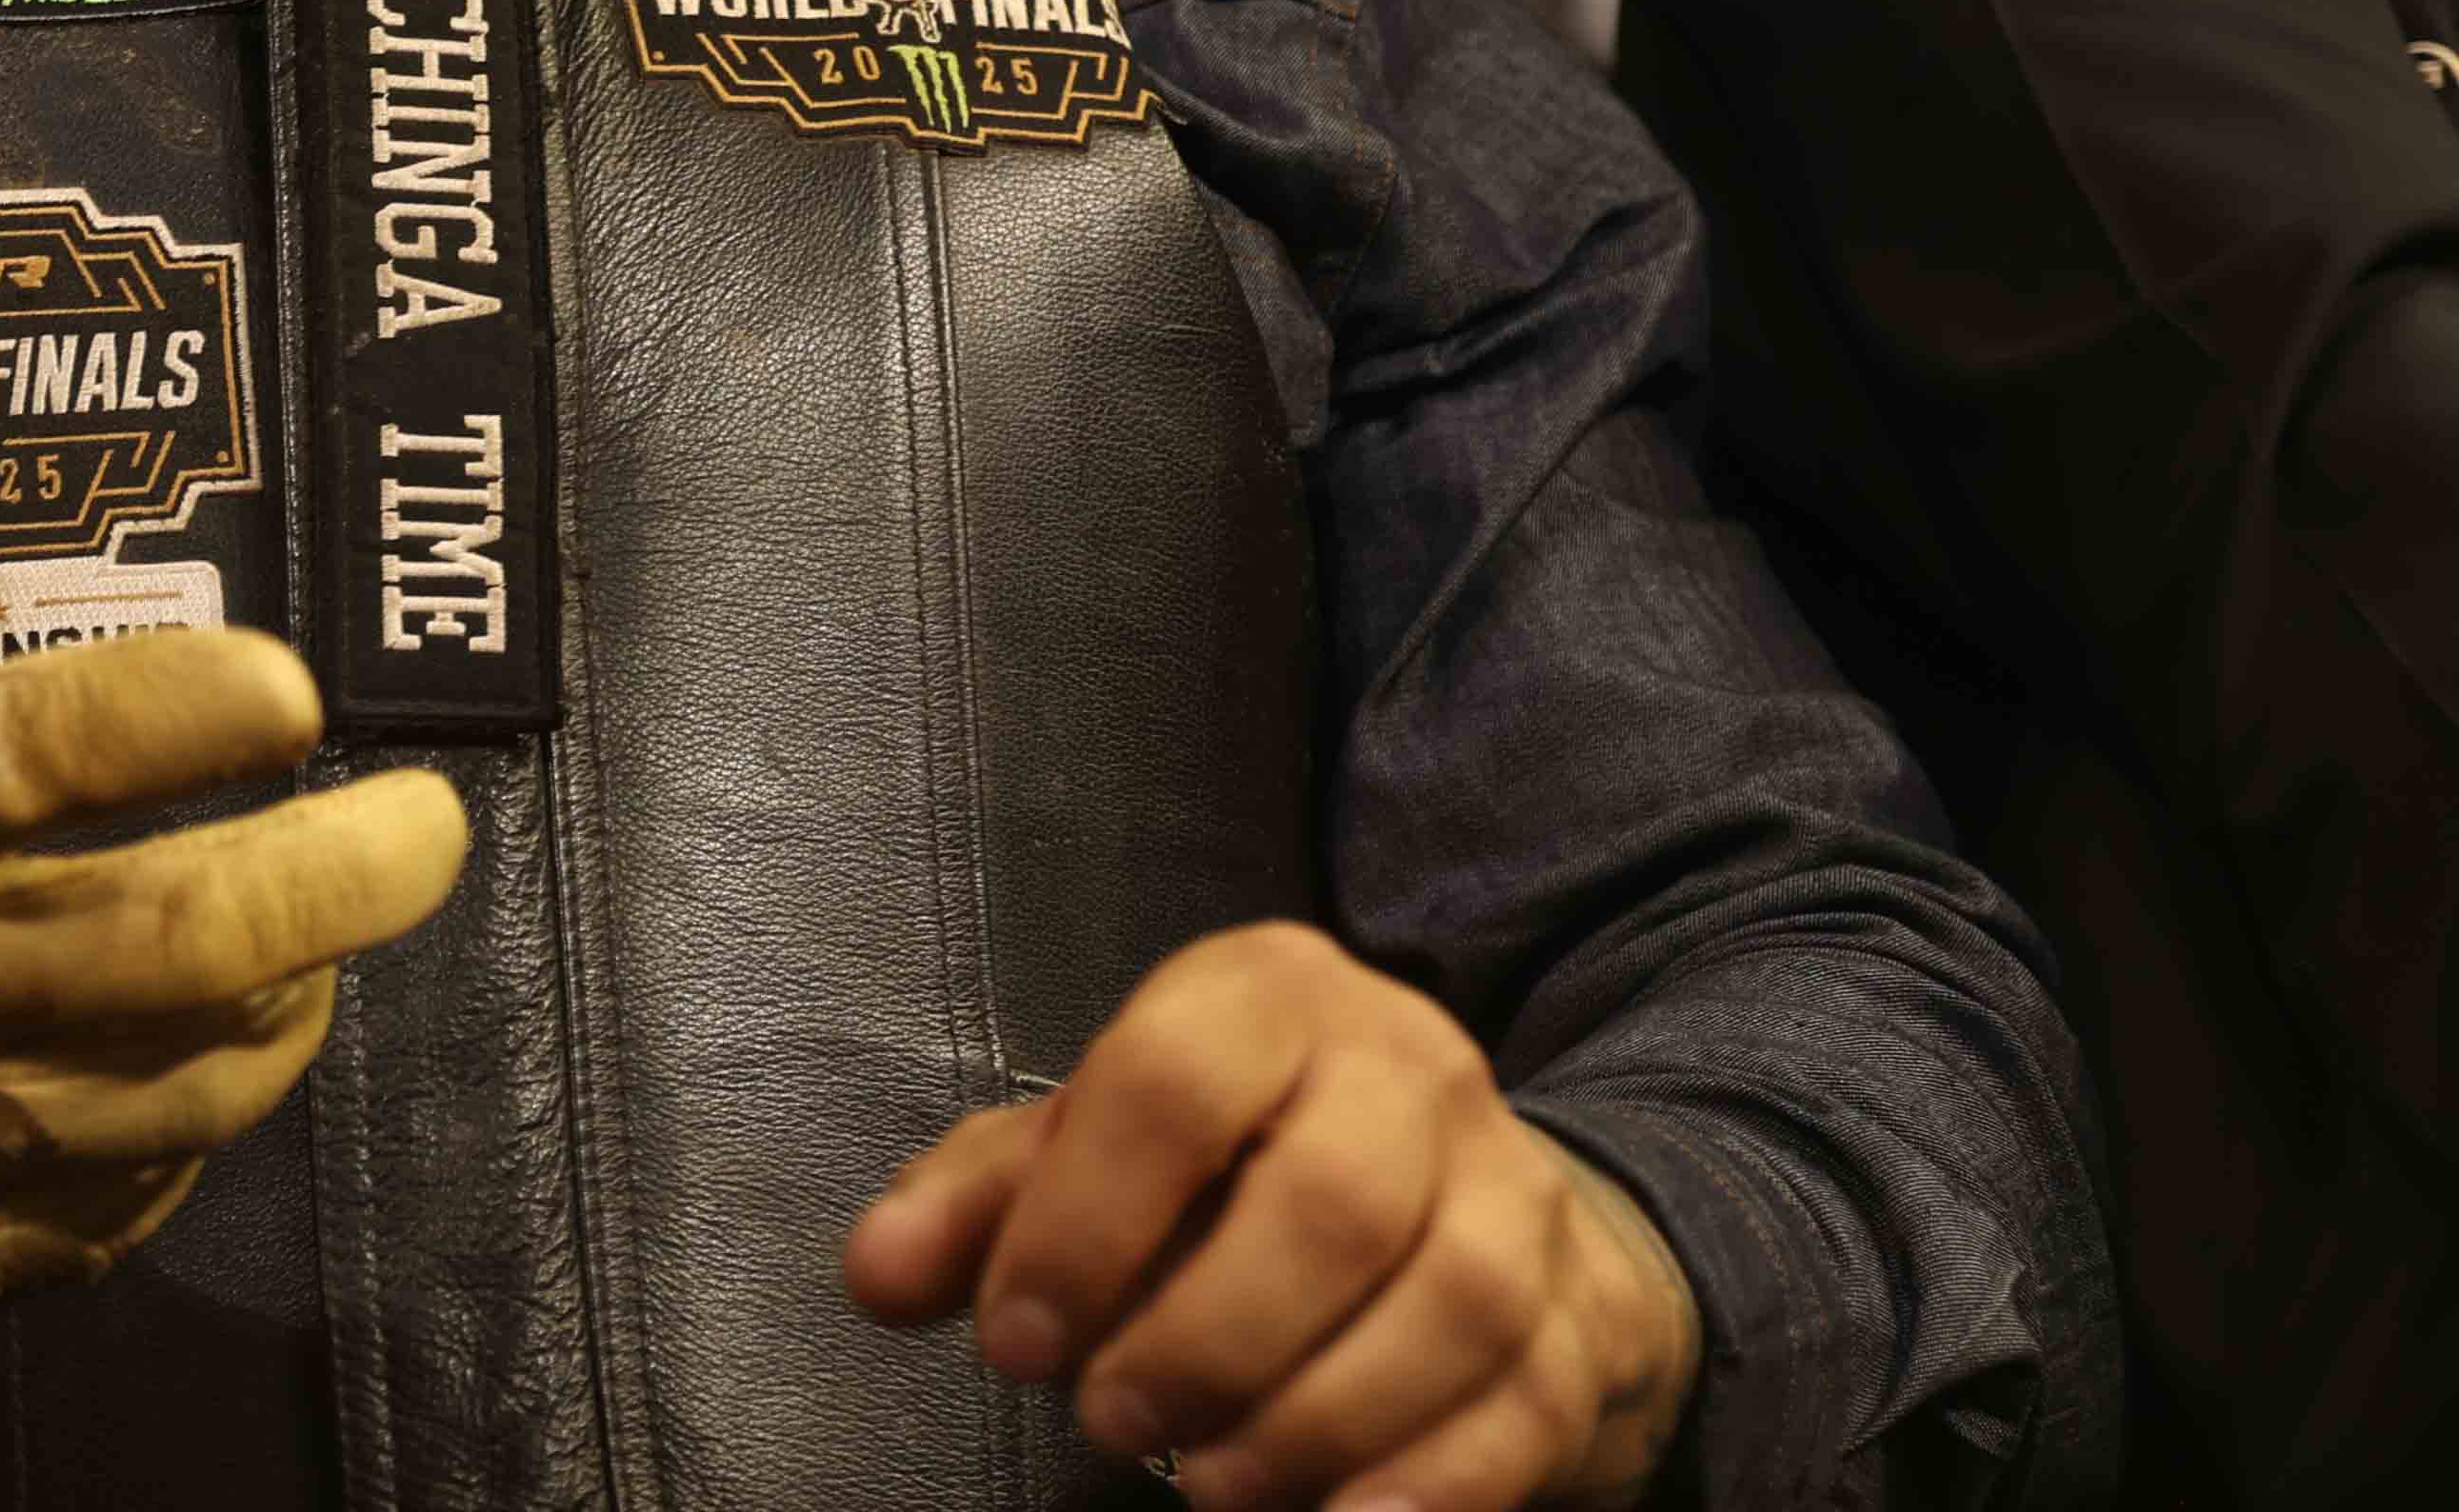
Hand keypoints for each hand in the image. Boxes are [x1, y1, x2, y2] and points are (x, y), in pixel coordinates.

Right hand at [0, 305, 466, 1326]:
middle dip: (331, 885)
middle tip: (429, 824)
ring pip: (172, 1091)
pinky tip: (208, 1053)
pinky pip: (111, 1209)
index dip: (169, 718)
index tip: (287, 679)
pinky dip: (190, 1131)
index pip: (19, 762)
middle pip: (162, 951)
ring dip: (286, 1006)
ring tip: (329, 929)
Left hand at [840, 920, 1698, 1510]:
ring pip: (1451, 1303)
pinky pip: (1528, 1403)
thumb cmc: (1225, 1168)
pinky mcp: (1582, 1310)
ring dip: (1316, 1417)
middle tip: (1111, 1422)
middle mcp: (1411, 1065)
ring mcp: (1516, 1186)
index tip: (1016, 1340)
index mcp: (1270, 996)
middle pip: (1332, 1198)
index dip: (1083, 1221)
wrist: (1452, 1190)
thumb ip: (976, 1208)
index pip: (1177, 1080)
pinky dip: (1431, 1483)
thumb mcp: (1089, 1151)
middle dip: (1206, 1334)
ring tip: (1211, 1487)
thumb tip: (876, 1276)